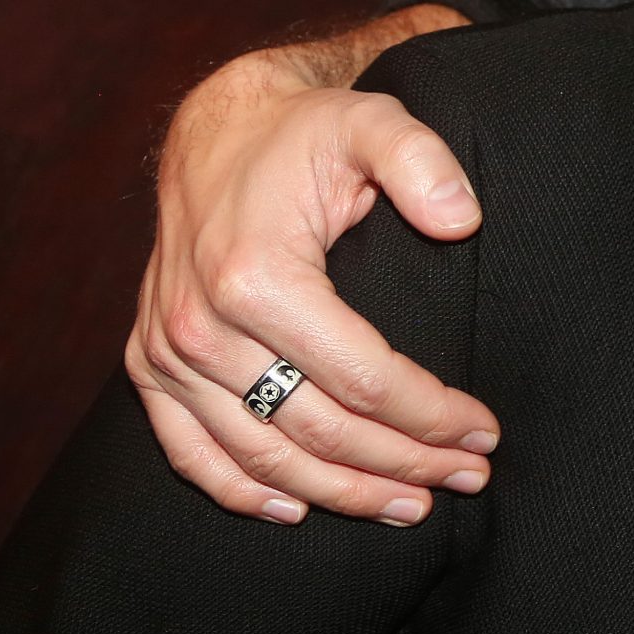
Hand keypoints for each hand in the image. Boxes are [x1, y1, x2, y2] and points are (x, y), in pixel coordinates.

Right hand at [125, 9, 500, 523]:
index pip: (364, 379)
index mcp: (257, 278)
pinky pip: (189, 453)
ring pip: (264, 456)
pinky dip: (241, 491)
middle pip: (321, 430)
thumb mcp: (373, 122)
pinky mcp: (147, 366)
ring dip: (341, 494)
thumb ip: (422, 161)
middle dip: (404, 463)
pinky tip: (298, 511)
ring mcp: (168, 353)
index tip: (485, 431)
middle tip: (470, 477)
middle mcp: (201, 327)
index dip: (431, 415)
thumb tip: (462, 219)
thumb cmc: (306, 133)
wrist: (216, 131)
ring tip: (411, 505)